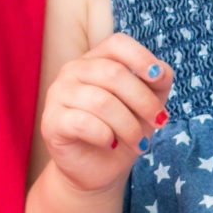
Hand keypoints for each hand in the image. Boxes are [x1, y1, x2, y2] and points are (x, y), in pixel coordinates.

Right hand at [41, 34, 173, 197]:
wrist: (98, 169)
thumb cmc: (123, 130)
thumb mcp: (147, 103)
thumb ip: (157, 81)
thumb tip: (160, 72)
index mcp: (96, 59)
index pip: (118, 43)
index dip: (142, 58)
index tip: (159, 80)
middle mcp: (73, 70)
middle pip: (114, 73)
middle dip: (143, 101)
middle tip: (158, 122)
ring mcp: (58, 94)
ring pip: (101, 101)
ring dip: (129, 126)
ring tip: (139, 143)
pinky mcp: (51, 122)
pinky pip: (83, 123)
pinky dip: (105, 135)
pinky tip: (111, 143)